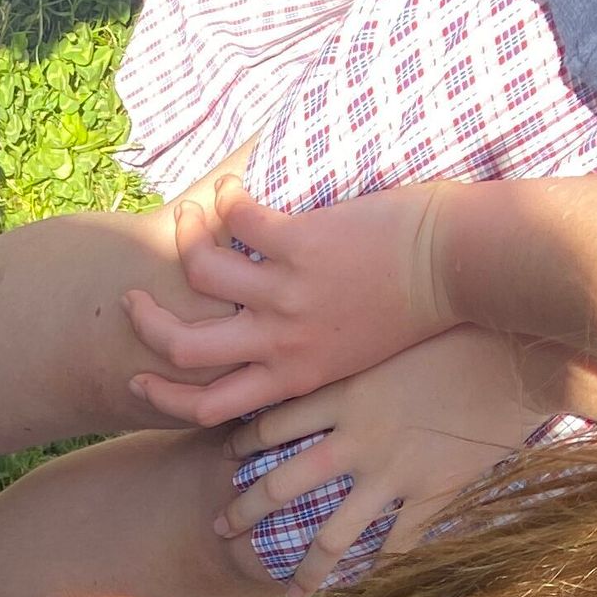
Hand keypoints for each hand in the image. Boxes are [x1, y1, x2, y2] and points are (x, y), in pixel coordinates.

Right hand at [126, 175, 450, 427]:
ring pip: (202, 278)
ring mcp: (290, 293)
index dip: (164, 395)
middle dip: (148, 325)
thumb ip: (310, 358)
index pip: (207, 407)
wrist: (460, 268)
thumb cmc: (419, 312)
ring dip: (185, 245)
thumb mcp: (354, 359)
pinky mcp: (304, 243)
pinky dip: (226, 201)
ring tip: (189, 222)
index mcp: (293, 376)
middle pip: (185, 349)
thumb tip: (279, 349)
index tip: (143, 376)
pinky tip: (229, 189)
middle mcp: (281, 342)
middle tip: (136, 299)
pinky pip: (242, 221)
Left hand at [214, 329, 552, 594]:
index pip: (273, 425)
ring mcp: (394, 472)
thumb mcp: (396, 332)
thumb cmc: (465, 326)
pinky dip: (382, 564)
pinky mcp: (432, 492)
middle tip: (221, 531)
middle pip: (282, 484)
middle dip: (244, 512)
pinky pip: (399, 541)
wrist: (521, 349)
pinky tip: (368, 581)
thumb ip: (361, 353)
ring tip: (288, 591)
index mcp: (346, 393)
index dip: (241, 445)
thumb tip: (330, 348)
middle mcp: (358, 439)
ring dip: (308, 567)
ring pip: (335, 533)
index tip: (223, 460)